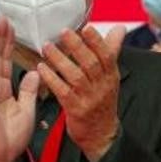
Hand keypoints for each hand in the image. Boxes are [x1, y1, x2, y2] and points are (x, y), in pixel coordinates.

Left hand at [37, 25, 125, 161]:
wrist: (100, 134)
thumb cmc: (102, 101)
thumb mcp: (111, 77)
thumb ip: (112, 51)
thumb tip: (119, 29)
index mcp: (111, 76)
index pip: (107, 56)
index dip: (97, 41)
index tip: (87, 27)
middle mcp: (102, 86)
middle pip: (92, 64)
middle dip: (78, 47)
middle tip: (64, 32)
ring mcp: (89, 98)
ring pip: (76, 76)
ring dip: (61, 60)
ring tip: (47, 47)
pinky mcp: (76, 109)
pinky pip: (63, 92)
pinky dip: (52, 79)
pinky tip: (41, 69)